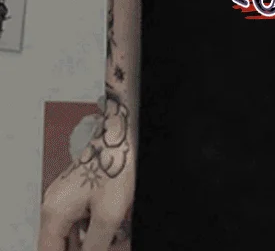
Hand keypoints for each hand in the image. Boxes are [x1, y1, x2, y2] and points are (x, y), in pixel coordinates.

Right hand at [39, 125, 134, 250]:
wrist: (121, 134)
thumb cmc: (115, 162)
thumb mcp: (108, 215)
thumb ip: (95, 245)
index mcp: (54, 212)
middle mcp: (55, 203)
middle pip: (61, 243)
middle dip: (84, 248)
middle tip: (108, 246)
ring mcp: (66, 195)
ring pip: (74, 231)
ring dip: (91, 239)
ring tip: (114, 238)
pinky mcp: (79, 189)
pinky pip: (82, 216)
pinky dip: (95, 225)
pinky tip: (114, 226)